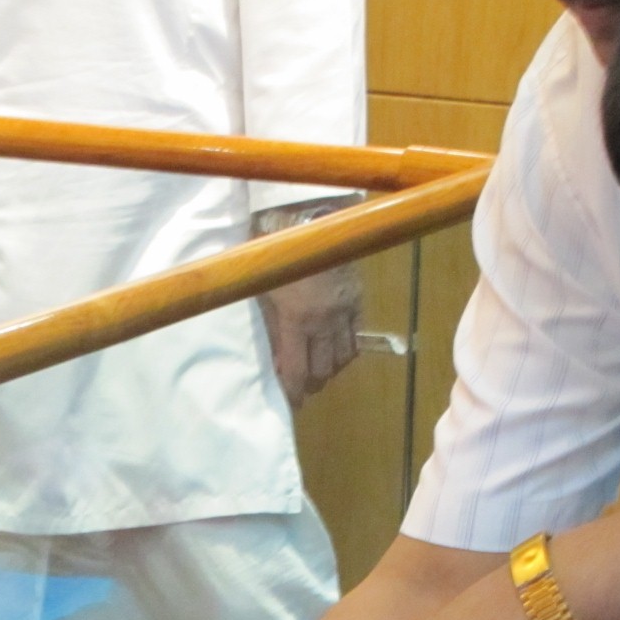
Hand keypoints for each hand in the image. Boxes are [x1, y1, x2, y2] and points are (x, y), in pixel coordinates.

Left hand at [259, 264, 360, 408]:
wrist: (310, 216)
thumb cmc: (274, 251)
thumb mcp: (262, 291)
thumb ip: (269, 329)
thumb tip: (274, 362)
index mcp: (297, 319)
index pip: (298, 371)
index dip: (295, 392)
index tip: (292, 402)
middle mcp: (324, 320)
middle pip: (324, 370)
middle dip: (312, 384)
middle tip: (303, 386)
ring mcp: (345, 310)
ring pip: (344, 357)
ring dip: (330, 369)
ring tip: (318, 369)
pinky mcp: (357, 298)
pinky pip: (356, 336)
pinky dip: (346, 349)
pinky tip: (334, 349)